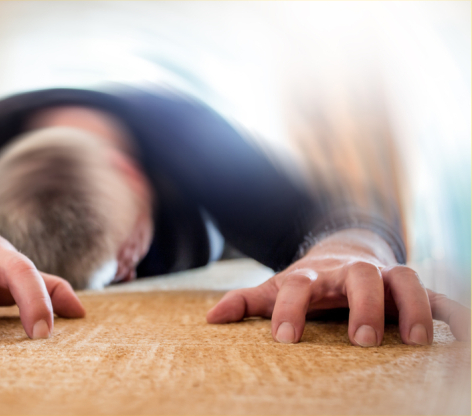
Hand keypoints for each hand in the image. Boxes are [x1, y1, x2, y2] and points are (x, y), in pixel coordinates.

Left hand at [207, 229, 470, 345]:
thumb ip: (247, 303)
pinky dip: (452, 312)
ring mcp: (383, 276)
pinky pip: (437, 294)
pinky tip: (460, 336)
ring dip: (412, 305)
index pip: (297, 286)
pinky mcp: (407, 287)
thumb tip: (210, 319)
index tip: (284, 339)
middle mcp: (349, 272)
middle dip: (362, 305)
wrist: (342, 254)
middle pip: (359, 277)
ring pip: (405, 278)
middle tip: (360, 340)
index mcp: (311, 275)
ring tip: (414, 341)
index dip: (289, 309)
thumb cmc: (306, 282)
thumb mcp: (275, 288)